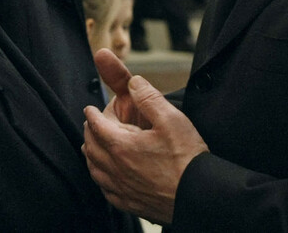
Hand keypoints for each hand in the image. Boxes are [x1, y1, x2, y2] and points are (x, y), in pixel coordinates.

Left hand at [82, 57, 209, 224]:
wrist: (198, 196)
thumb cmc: (186, 158)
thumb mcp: (171, 119)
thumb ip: (149, 97)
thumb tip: (133, 82)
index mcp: (122, 146)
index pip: (97, 126)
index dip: (92, 114)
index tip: (89, 109)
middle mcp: (117, 169)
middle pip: (91, 148)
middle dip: (89, 133)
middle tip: (91, 124)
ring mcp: (122, 189)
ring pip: (95, 171)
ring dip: (91, 156)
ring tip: (93, 147)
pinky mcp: (131, 204)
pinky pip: (106, 191)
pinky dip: (101, 178)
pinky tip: (107, 177)